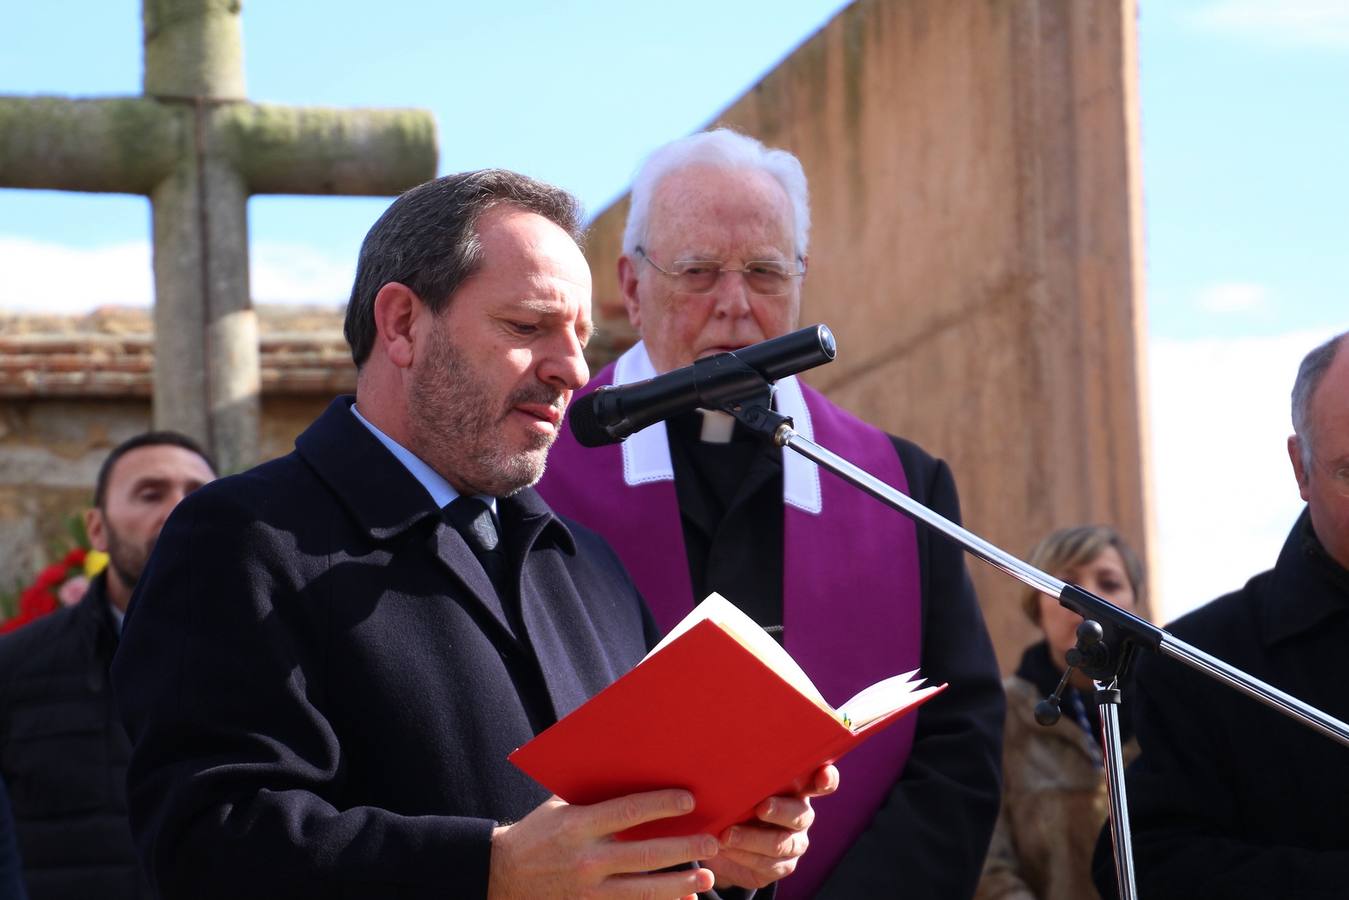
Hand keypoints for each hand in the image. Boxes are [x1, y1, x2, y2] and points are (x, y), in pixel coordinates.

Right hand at [488, 790, 717, 898]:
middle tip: (712, 840)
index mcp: (577, 825)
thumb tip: (634, 770)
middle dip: (682, 848)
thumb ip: (594, 795)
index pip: (626, 813)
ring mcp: (588, 890)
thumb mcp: (560, 806)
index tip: (689, 801)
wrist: (503, 876)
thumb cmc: (538, 832)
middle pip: (644, 854)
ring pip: (643, 890)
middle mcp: (585, 860)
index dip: (660, 806)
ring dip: (679, 884)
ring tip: (708, 877)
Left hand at [705, 764, 839, 889]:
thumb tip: (726, 762)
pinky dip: (745, 856)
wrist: (721, 843)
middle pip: (800, 814)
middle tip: (760, 807)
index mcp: (795, 789)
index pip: (820, 783)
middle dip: (780, 810)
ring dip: (753, 839)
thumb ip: (742, 777)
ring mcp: (794, 842)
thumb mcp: (735, 787)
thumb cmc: (730, 803)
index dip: (827, 779)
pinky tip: (727, 849)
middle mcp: (800, 815)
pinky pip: (768, 864)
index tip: (824, 774)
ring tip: (727, 835)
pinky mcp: (782, 866)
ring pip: (782, 843)